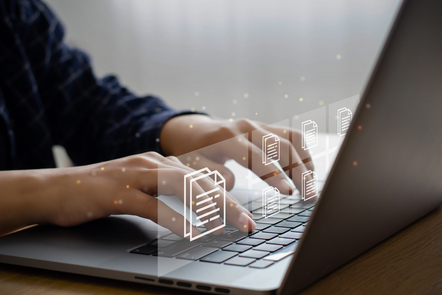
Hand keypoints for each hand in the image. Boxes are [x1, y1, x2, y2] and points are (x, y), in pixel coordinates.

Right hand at [0, 152, 254, 235]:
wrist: (55, 189)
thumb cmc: (100, 191)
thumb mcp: (140, 187)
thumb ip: (166, 190)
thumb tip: (196, 206)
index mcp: (159, 162)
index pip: (202, 176)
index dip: (227, 194)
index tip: (246, 213)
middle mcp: (151, 164)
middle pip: (199, 181)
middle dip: (228, 203)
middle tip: (249, 224)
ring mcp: (134, 176)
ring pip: (181, 187)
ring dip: (209, 208)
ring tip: (229, 227)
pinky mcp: (117, 193)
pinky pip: (152, 205)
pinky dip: (174, 218)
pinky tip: (190, 233)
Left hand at [161, 115, 314, 194]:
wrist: (194, 130)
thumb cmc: (193, 152)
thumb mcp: (191, 166)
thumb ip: (210, 175)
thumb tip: (233, 184)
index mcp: (226, 137)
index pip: (256, 156)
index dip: (273, 174)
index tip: (288, 192)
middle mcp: (246, 127)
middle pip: (281, 146)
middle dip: (298, 172)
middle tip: (309, 196)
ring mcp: (258, 125)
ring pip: (291, 139)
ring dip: (305, 163)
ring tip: (312, 187)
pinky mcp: (265, 127)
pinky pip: (291, 136)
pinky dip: (303, 153)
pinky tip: (308, 171)